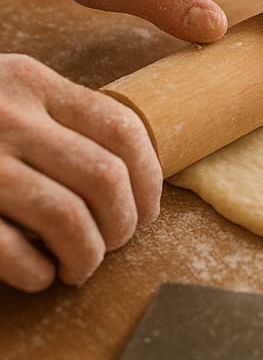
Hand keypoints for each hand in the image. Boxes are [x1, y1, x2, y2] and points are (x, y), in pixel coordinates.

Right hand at [0, 54, 161, 291]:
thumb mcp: (7, 95)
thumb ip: (59, 117)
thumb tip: (134, 172)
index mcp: (31, 84)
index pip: (121, 129)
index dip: (150, 177)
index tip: (149, 209)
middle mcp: (6, 118)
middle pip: (105, 178)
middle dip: (124, 222)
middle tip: (117, 242)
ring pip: (67, 218)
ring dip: (88, 255)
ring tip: (81, 266)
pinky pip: (12, 250)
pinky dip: (37, 272)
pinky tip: (38, 275)